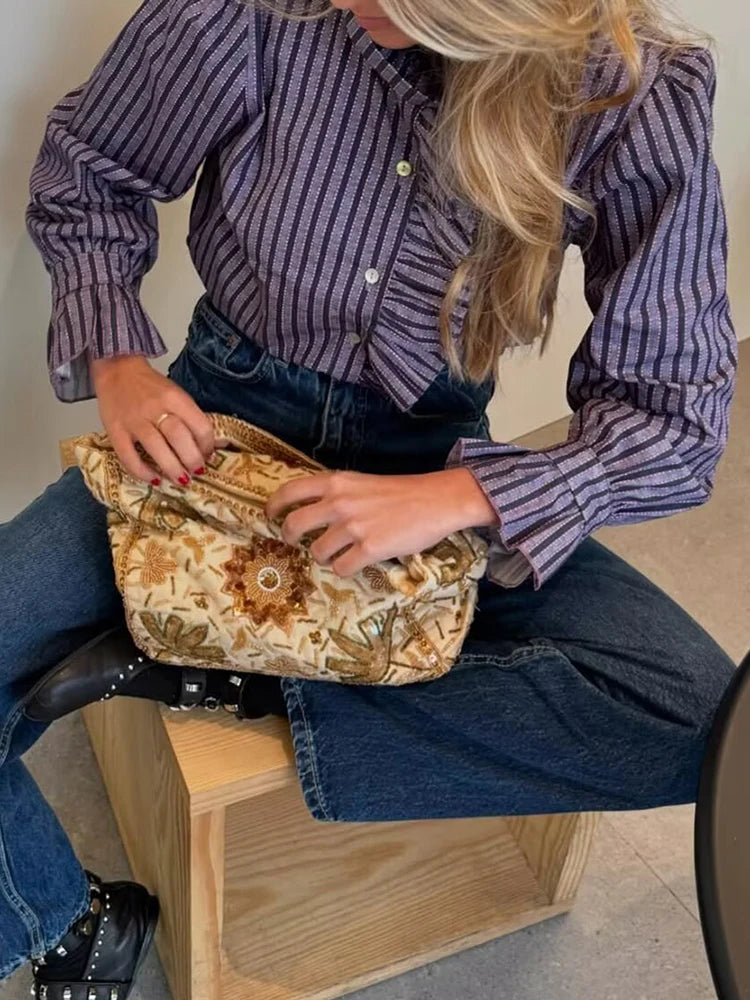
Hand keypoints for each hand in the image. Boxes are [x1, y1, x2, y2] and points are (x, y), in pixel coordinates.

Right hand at [90, 355, 214, 486]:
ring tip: (181, 480)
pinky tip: (154, 479)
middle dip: (192, 460)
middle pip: (179, 437)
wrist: (117, 370)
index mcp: (174, 398)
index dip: (207, 445)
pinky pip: (128, 456)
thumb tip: (205, 447)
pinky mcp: (115, 431)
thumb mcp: (175, 394)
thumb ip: (189, 416)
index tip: (208, 456)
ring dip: (172, 468)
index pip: (200, 425)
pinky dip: (142, 471)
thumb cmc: (150, 387)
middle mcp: (155, 408)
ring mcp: (134, 421)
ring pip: (156, 448)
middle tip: (196, 471)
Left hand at [266, 467, 497, 575]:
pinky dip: (344, 569)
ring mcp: (353, 527)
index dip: (274, 506)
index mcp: (336, 482)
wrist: (436, 501)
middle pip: (294, 525)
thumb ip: (336, 494)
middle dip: (289, 537)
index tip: (269, 516)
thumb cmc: (401, 492)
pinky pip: (341, 568)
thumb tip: (311, 512)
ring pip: (317, 552)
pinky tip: (354, 563)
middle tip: (294, 542)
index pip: (290, 491)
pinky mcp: (369, 549)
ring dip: (323, 557)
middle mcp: (339, 503)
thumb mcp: (362, 482)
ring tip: (337, 553)